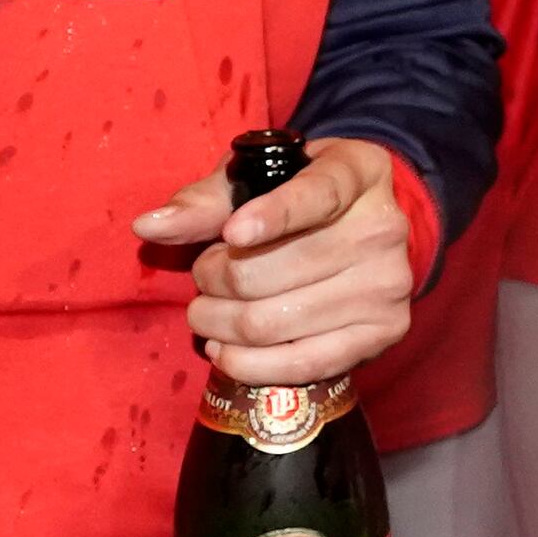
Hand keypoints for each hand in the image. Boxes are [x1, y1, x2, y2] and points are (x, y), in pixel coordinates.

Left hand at [132, 134, 421, 388]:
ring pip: (274, 321)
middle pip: (274, 270)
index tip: (231, 234)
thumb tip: (149, 226)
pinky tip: (224, 350)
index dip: (273, 216)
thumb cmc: (299, 198)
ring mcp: (388, 286)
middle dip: (214, 279)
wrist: (367, 232)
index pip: (317, 195)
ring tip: (207, 313)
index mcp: (358, 172)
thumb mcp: (255, 182)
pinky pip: (302, 363)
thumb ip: (203, 203)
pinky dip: (247, 363)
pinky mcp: (384, 333)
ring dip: (219, 323)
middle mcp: (384, 229)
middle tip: (204, 278)